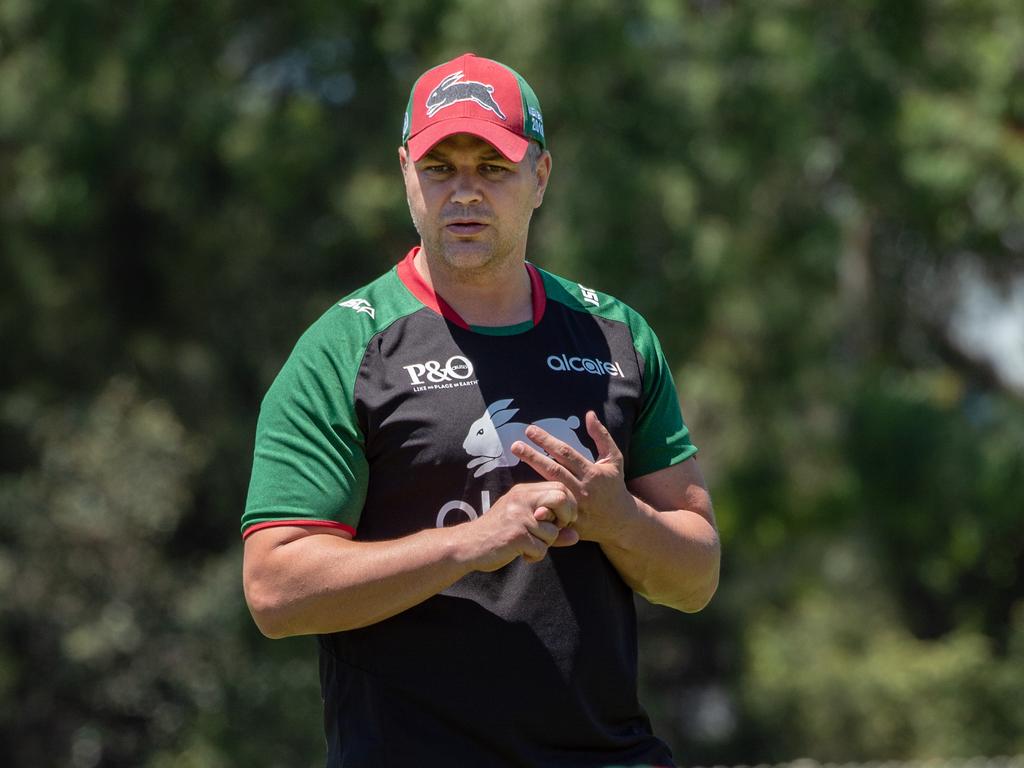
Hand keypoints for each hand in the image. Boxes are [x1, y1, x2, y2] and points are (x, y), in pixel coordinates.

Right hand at [460, 482, 578, 571]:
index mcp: (524, 492)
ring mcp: (519, 517)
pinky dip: (534, 556)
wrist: (468, 545)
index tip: (563, 519)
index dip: (569, 504)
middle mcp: (522, 499)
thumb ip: (552, 527)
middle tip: (555, 530)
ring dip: (545, 544)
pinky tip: (521, 554)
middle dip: (565, 518)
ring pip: (553, 532)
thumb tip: (576, 535)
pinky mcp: (516, 535)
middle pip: (561, 499)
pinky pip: (541, 549)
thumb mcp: (524, 524)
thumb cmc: (498, 533)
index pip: (560, 488)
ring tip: (528, 545)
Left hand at [511, 412, 635, 543]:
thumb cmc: (614, 486)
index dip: (547, 441)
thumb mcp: (613, 459)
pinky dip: (537, 500)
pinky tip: (521, 492)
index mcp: (591, 473)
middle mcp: (582, 489)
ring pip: (549, 488)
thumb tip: (589, 414)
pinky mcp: (569, 521)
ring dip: (531, 474)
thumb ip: (602, 436)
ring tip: (516, 461)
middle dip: (532, 456)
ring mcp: (575, 507)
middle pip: (553, 470)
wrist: (621, 521)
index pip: (565, 453)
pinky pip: (550, 509)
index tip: (530, 430)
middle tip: (515, 445)